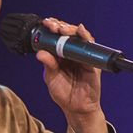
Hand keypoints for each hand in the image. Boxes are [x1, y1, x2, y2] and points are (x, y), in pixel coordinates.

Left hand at [35, 16, 109, 132]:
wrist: (77, 108)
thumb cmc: (63, 93)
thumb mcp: (51, 79)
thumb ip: (48, 66)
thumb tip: (40, 53)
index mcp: (59, 55)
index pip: (56, 36)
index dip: (51, 28)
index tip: (45, 24)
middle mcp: (71, 52)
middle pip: (67, 33)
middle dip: (60, 26)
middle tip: (53, 25)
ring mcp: (82, 55)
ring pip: (78, 36)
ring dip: (70, 29)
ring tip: (62, 29)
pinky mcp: (92, 61)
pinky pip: (90, 47)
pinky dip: (86, 37)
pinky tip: (81, 31)